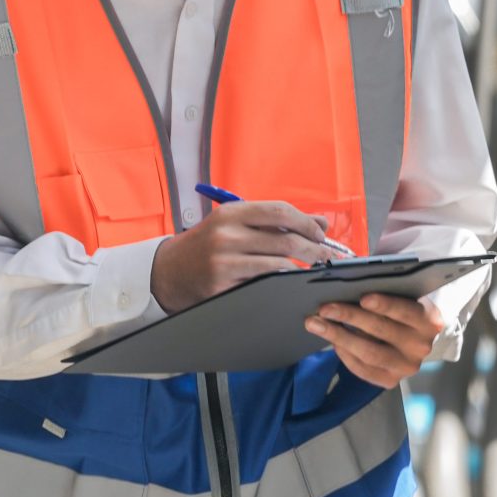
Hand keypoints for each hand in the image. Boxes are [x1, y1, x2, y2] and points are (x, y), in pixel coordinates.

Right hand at [151, 199, 341, 311]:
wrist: (169, 272)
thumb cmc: (208, 244)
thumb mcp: (234, 224)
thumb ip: (273, 221)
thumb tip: (319, 223)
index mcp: (231, 213)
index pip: (280, 211)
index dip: (307, 222)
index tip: (321, 232)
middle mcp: (227, 234)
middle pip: (285, 239)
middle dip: (314, 248)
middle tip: (327, 255)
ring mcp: (224, 261)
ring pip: (279, 264)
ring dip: (302, 267)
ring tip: (313, 268)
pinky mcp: (223, 285)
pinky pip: (264, 283)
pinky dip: (281, 282)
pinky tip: (289, 281)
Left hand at [306, 293, 445, 388]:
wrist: (416, 339)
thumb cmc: (403, 309)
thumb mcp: (403, 296)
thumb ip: (385, 288)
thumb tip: (347, 280)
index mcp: (429, 320)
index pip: (406, 311)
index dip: (385, 305)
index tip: (363, 297)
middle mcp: (421, 347)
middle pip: (382, 331)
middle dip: (350, 316)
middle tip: (324, 308)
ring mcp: (407, 367)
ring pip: (369, 353)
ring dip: (339, 336)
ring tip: (316, 324)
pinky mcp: (391, 381)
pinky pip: (362, 369)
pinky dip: (344, 354)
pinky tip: (332, 341)